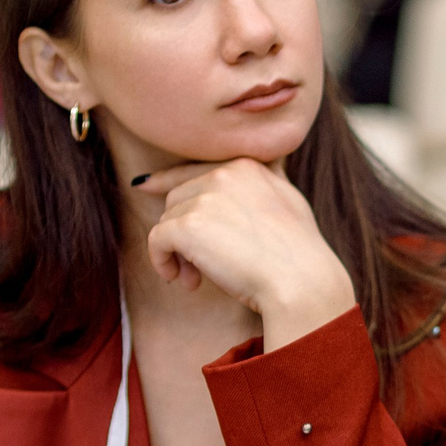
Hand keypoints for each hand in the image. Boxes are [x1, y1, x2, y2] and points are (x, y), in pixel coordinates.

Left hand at [138, 159, 355, 347]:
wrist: (301, 280)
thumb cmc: (299, 252)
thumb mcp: (289, 201)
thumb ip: (269, 180)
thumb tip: (271, 165)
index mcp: (246, 165)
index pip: (195, 169)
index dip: (167, 179)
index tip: (144, 185)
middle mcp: (224, 173)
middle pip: (178, 198)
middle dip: (184, 233)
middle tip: (199, 268)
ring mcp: (206, 197)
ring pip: (168, 220)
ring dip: (177, 252)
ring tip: (197, 280)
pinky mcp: (189, 224)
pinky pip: (157, 239)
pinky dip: (161, 261)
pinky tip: (182, 280)